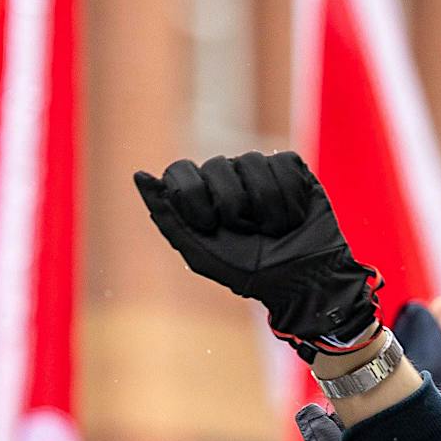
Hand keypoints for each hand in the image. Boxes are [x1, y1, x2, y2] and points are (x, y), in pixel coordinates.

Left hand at [134, 151, 380, 362]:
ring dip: (264, 205)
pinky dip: (288, 198)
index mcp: (199, 195)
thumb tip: (139, 175)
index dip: (194, 197)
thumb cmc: (247, 270)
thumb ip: (167, 214)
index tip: (209, 225)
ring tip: (272, 228)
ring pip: (252, 161)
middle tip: (247, 231)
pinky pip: (282, 163)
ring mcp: (258, 169)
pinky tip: (292, 216)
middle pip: (216, 165)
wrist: (301, 279)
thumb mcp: (198, 250)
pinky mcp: (291, 167)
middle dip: (233, 205)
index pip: (180, 171)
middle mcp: (226, 177)